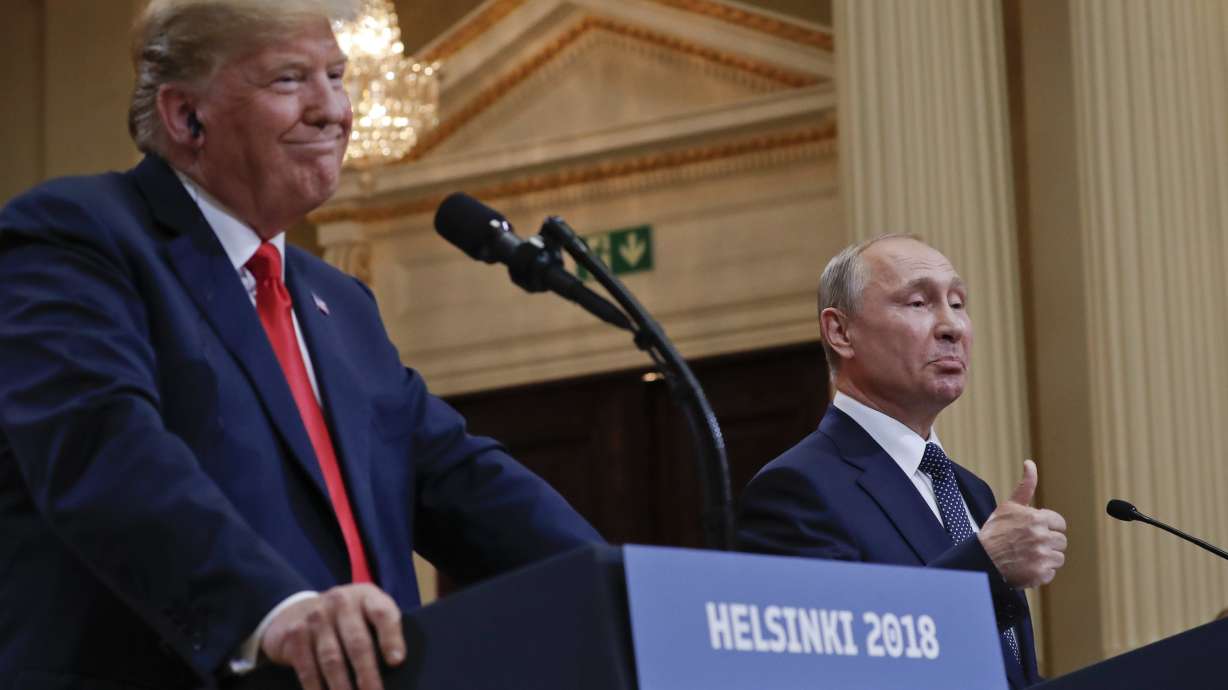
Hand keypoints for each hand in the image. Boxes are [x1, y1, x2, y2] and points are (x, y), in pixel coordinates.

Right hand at [261, 583, 404, 689]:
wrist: (296, 608)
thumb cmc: (346, 618)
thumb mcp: (366, 612)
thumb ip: (383, 630)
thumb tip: (395, 667)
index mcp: (366, 596)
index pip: (382, 613)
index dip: (391, 638)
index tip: (397, 662)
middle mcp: (340, 603)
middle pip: (357, 642)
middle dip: (367, 674)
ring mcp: (316, 618)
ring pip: (332, 658)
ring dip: (343, 687)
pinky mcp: (295, 635)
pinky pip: (307, 668)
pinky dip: (316, 688)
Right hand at [977, 460, 1067, 587]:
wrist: (981, 559)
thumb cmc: (994, 532)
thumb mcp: (1008, 506)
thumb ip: (1025, 486)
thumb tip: (1030, 462)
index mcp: (1036, 518)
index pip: (1059, 524)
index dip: (1048, 528)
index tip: (1034, 532)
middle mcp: (1041, 535)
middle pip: (1061, 541)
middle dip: (1047, 543)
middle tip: (1028, 545)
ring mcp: (1041, 555)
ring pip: (1058, 557)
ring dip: (1045, 558)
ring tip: (1026, 556)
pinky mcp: (1040, 573)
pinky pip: (1051, 573)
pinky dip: (1040, 573)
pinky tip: (1025, 567)